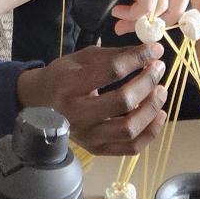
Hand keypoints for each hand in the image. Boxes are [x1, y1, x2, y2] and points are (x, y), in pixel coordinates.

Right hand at [17, 41, 167, 153]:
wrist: (38, 104)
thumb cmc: (62, 77)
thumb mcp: (81, 58)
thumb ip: (114, 55)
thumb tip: (149, 51)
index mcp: (68, 85)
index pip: (111, 71)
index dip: (137, 58)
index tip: (155, 50)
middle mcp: (77, 114)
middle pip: (122, 101)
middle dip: (147, 82)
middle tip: (158, 68)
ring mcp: (88, 136)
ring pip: (129, 129)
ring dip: (151, 108)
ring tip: (161, 91)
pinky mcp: (97, 149)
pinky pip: (130, 148)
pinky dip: (150, 133)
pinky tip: (159, 115)